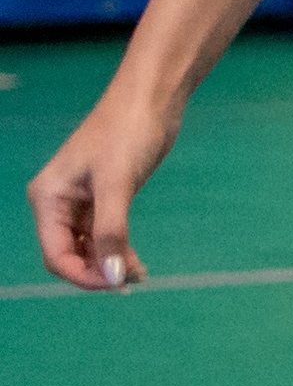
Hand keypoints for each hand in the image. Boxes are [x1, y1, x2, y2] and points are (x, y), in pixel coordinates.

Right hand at [27, 86, 176, 289]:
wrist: (150, 101)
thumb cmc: (127, 134)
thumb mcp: (117, 185)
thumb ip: (112, 232)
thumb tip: (113, 277)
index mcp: (48, 199)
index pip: (55, 255)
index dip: (84, 276)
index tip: (119, 284)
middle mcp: (57, 204)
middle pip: (69, 256)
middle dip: (98, 273)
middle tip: (135, 280)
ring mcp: (80, 203)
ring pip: (87, 249)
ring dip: (110, 265)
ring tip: (141, 273)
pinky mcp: (102, 199)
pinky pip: (102, 237)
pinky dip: (117, 251)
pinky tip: (137, 261)